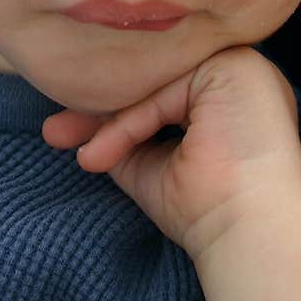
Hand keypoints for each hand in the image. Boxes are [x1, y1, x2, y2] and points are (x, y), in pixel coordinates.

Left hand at [42, 46, 300, 263]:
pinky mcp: (235, 66)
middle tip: (52, 131)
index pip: (155, 90)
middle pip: (153, 79)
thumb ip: (123, 135)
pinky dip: (130, 121)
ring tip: (78, 150)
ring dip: (108, 118)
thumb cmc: (206, 212)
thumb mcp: (150, 165)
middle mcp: (236, 73)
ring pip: (155, 80)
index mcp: (225, 95)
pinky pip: (164, 86)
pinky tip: (105, 152)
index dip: (109, 111)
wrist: (248, 235)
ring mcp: (240, 65)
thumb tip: (73, 123)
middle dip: (97, 108)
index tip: (64, 133)